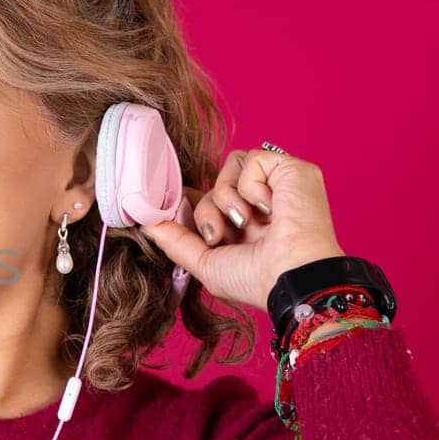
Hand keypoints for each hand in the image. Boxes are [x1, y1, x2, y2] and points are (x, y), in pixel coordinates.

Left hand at [138, 148, 346, 312]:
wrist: (292, 275)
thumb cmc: (256, 279)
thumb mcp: (205, 263)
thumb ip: (176, 242)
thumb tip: (146, 223)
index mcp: (246, 227)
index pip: (211, 198)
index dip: (191, 202)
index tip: (174, 210)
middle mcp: (261, 204)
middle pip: (213, 185)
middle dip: (206, 211)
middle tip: (218, 235)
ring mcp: (277, 186)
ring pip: (229, 166)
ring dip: (226, 198)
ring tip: (244, 222)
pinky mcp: (291, 169)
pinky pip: (250, 160)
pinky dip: (250, 186)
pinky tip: (269, 210)